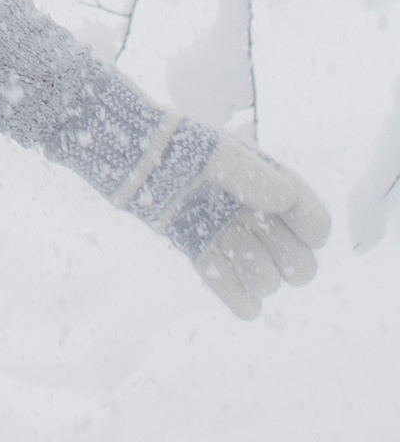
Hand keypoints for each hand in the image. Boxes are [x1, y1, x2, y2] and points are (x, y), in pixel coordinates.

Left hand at [120, 115, 329, 318]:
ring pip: (268, 283)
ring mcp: (230, 237)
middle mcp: (255, 215)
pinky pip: (239, 300)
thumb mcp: (210, 149)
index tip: (290, 217)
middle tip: (257, 234)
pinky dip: (236, 297)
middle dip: (289, 260)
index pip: (315, 223)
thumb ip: (247, 172)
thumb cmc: (171, 142)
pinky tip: (218, 268)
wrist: (126, 154)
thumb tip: (287, 199)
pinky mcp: (203, 254)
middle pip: (302, 266)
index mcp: (268, 184)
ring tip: (224, 241)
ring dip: (253, 271)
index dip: (311, 228)